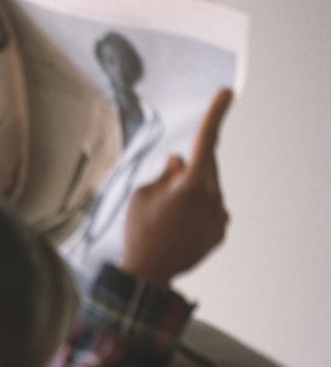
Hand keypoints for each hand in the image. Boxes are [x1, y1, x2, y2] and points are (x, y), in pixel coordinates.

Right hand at [121, 89, 232, 286]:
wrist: (149, 272)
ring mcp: (219, 217)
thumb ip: (165, 174)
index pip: (205, 142)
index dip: (215, 115)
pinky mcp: (219, 232)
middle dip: (186, 170)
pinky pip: (211, 210)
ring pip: (208, 190)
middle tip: (162, 190)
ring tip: (166, 217)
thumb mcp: (142, 195)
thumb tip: (179, 162)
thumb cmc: (140, 231)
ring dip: (190, 193)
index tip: (226, 93)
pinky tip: (177, 228)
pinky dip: (196, 211)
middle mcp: (212, 198)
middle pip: (204, 168)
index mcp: (191, 185)